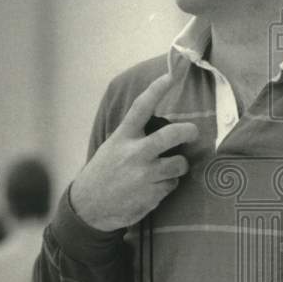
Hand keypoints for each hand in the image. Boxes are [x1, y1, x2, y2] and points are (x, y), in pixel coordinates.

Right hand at [70, 73, 198, 229]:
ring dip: (179, 166)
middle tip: (193, 133)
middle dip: (189, 131)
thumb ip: (136, 136)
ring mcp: (144, 175)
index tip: (173, 74)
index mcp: (123, 137)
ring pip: (179, 164)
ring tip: (167, 168)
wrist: (89, 207)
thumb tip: (167, 129)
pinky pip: (172, 185)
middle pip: (171, 135)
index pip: (142, 107)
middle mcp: (134, 153)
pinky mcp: (151, 195)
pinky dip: (167, 185)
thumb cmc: (105, 172)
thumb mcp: (113, 147)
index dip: (158, 89)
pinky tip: (152, 188)